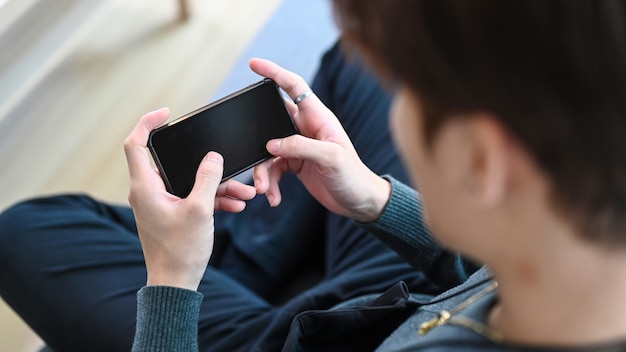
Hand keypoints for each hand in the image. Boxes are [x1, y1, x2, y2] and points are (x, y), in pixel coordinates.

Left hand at [124, 108, 255, 290]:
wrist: (175, 284)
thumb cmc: (180, 251)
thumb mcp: (200, 210)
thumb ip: (208, 179)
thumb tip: (214, 157)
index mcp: (145, 187)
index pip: (136, 144)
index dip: (148, 123)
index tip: (167, 113)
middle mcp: (149, 192)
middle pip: (175, 163)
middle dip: (206, 165)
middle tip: (224, 161)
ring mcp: (161, 203)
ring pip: (190, 182)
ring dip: (217, 186)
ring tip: (244, 193)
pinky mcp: (172, 214)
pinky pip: (193, 197)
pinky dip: (213, 199)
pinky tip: (236, 205)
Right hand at [250, 59, 390, 222]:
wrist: (360, 203)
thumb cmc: (354, 176)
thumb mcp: (331, 158)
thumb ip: (301, 146)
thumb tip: (271, 145)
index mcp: (319, 118)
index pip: (294, 87)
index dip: (274, 73)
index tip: (254, 64)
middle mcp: (307, 129)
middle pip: (272, 122)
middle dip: (257, 138)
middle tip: (248, 151)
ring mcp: (299, 147)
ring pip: (269, 151)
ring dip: (262, 171)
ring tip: (262, 188)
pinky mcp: (296, 165)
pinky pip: (274, 169)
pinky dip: (270, 183)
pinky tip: (272, 198)